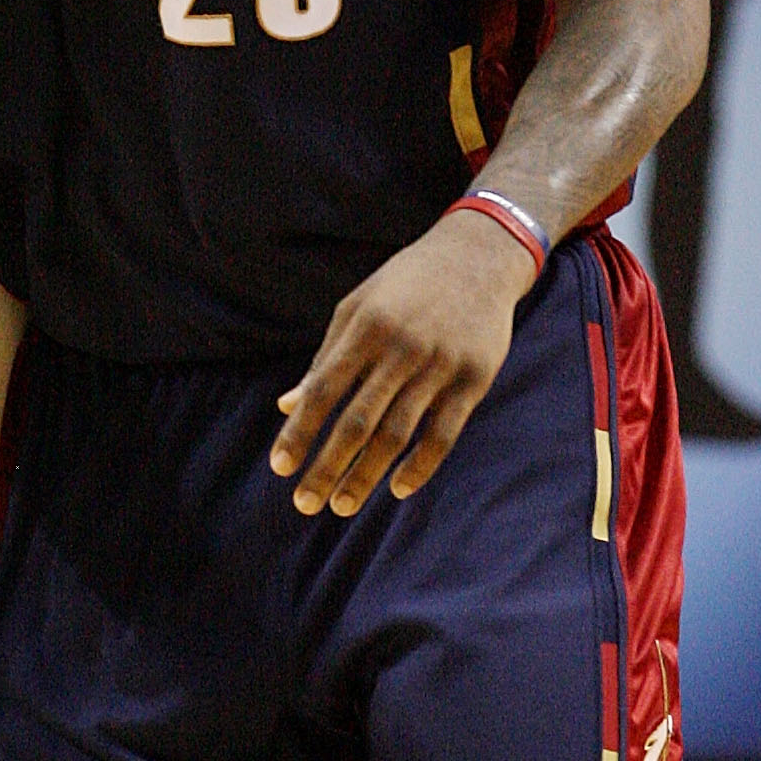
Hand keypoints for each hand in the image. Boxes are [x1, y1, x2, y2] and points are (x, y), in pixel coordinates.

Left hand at [271, 208, 538, 516]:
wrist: (480, 255)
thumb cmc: (406, 285)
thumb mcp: (358, 309)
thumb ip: (324, 359)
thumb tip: (286, 406)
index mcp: (366, 328)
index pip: (324, 390)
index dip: (299, 431)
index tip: (280, 467)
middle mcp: (402, 348)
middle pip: (357, 422)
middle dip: (327, 467)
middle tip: (305, 504)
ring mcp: (441, 365)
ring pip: (397, 434)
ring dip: (366, 476)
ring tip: (342, 506)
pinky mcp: (474, 379)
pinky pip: (444, 434)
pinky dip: (420, 466)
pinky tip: (398, 489)